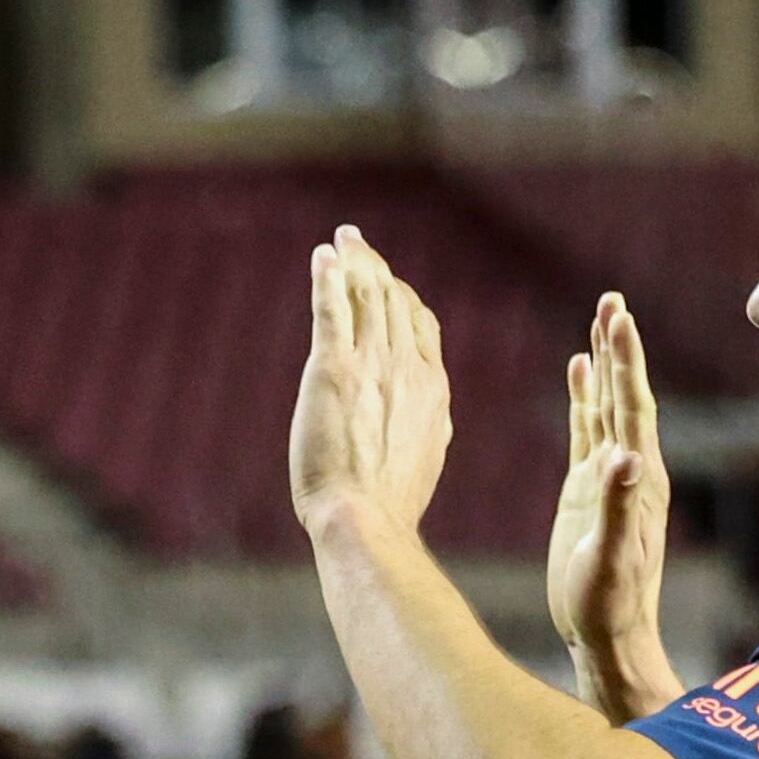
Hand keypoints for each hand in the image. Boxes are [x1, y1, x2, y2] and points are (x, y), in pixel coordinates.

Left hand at [290, 226, 451, 537]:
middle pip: (393, 299)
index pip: (420, 322)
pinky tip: (324, 257)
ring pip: (366, 295)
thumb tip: (435, 415)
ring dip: (354, 259)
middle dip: (375, 266)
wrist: (367, 519)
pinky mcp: (333, 369)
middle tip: (355, 241)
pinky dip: (329, 279)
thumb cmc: (390, 502)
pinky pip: (332, 309)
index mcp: (432, 386)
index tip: (385, 282)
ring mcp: (372, 365)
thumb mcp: (425, 454)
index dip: (402, 296)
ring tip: (343, 239)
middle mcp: (407, 366)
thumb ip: (428, 422)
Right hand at [549, 292, 670, 666]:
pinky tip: (577, 373)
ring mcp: (608, 476)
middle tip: (612, 299)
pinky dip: (582, 397)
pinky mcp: (587, 488)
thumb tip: (622, 457)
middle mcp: (630, 468)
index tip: (618, 317)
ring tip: (599, 319)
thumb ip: (617, 507)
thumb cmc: (610, 602)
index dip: (624, 362)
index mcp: (640, 477)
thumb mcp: (611, 557)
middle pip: (624, 394)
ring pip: (605, 406)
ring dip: (602, 363)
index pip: (633, 406)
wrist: (608, 633)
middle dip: (617, 347)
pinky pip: (586, 430)